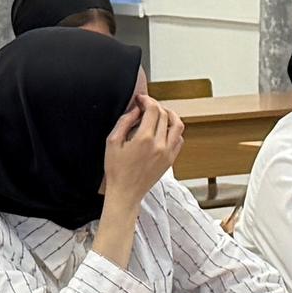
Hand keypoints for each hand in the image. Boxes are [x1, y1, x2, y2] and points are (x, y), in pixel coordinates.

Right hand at [100, 96, 183, 214]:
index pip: (153, 110)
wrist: (125, 193)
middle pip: (165, 115)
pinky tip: (165, 130)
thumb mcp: (112, 142)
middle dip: (155, 106)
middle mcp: (159, 145)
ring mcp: (168, 153)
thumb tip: (135, 110)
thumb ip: (124, 122)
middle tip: (146, 105)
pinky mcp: (171, 160)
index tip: (140, 99)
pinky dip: (175, 130)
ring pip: (178, 125)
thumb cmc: (116, 171)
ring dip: (170, 115)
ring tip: (160, 113)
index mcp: (144, 139)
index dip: (147, 100)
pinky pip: (179, 139)